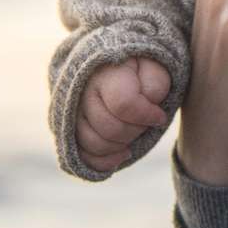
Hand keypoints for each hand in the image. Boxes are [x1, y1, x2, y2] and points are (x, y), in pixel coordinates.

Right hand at [76, 56, 171, 172]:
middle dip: (136, 130)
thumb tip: (148, 109)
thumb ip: (156, 84)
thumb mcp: (155, 66)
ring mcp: (71, 114)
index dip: (146, 116)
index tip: (160, 116)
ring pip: (94, 144)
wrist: (114, 67)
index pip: (124, 104)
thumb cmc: (139, 69)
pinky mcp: (68, 131)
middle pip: (110, 128)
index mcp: (106, 73)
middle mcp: (82, 94)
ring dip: (122, 145)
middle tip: (147, 123)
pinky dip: (104, 161)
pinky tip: (124, 154)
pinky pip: (82, 156)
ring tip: (136, 132)